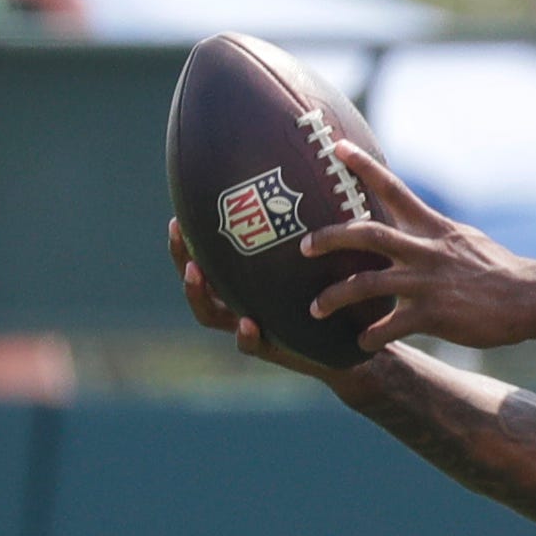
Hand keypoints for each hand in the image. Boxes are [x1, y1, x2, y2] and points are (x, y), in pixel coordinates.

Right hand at [168, 217, 358, 385]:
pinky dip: (245, 336)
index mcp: (245, 280)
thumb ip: (306, 232)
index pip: (205, 257)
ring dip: (196, 294)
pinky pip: (250, 346)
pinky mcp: (273, 349)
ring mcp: (252, 326)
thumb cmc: (339, 293)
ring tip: (195, 272)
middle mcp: (240, 301)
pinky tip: (248, 322)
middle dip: (181, 259)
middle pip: (196, 281)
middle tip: (178, 234)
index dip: (187, 241)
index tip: (178, 219)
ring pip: (209, 314)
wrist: (357, 343)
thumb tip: (305, 185)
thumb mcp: (323, 259)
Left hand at [305, 145, 535, 353]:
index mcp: (433, 228)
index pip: (392, 188)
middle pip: (365, 234)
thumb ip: (437, 234)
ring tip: (315, 308)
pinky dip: (371, 336)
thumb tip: (419, 225)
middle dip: (329, 238)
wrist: (531, 298)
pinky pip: (389, 326)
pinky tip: (361, 344)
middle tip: (303, 246)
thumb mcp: (467, 240)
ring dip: (334, 296)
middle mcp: (424, 250)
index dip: (362, 166)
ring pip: (365, 284)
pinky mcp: (432, 315)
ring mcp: (426, 283)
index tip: (336, 147)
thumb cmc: (503, 272)